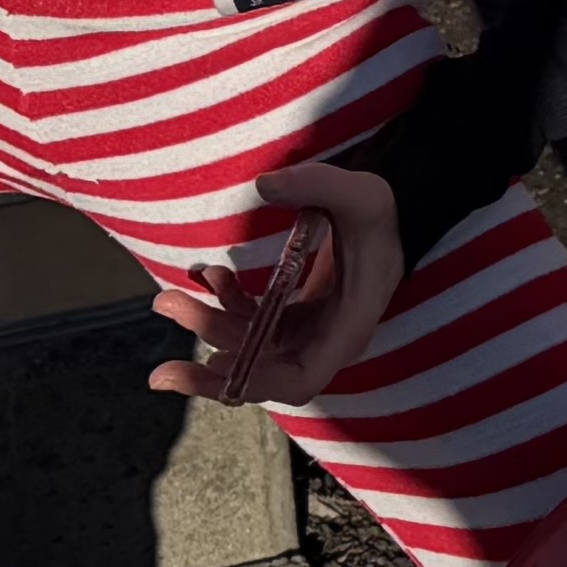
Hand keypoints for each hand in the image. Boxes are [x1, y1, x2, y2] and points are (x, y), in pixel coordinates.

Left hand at [148, 164, 403, 410]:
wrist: (400, 213)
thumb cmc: (388, 212)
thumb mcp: (362, 195)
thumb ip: (317, 184)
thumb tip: (263, 184)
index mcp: (347, 327)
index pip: (298, 379)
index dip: (253, 382)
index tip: (212, 363)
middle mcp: (324, 339)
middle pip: (261, 372)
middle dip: (208, 360)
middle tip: (166, 327)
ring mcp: (308, 329)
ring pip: (250, 349)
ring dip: (210, 325)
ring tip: (171, 298)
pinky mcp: (295, 314)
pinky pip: (253, 325)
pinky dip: (227, 306)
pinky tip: (211, 276)